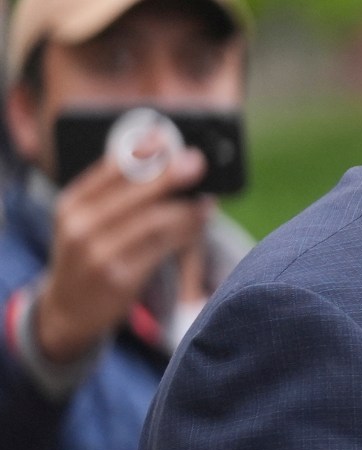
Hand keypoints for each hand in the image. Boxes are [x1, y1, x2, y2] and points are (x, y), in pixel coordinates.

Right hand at [33, 143, 209, 363]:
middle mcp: (80, 226)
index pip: (109, 170)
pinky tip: (199, 223)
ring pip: (154, 220)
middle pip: (134, 191)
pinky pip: (162, 248)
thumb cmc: (88, 254)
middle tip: (197, 162)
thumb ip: (115, 194)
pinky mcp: (119, 277)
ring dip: (186, 208)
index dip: (142, 152)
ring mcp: (98, 253)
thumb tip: (164, 160)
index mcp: (71, 204)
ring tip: (206, 200)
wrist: (67, 309)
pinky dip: (186, 233)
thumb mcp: (85, 221)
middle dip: (170, 175)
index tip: (169, 139)